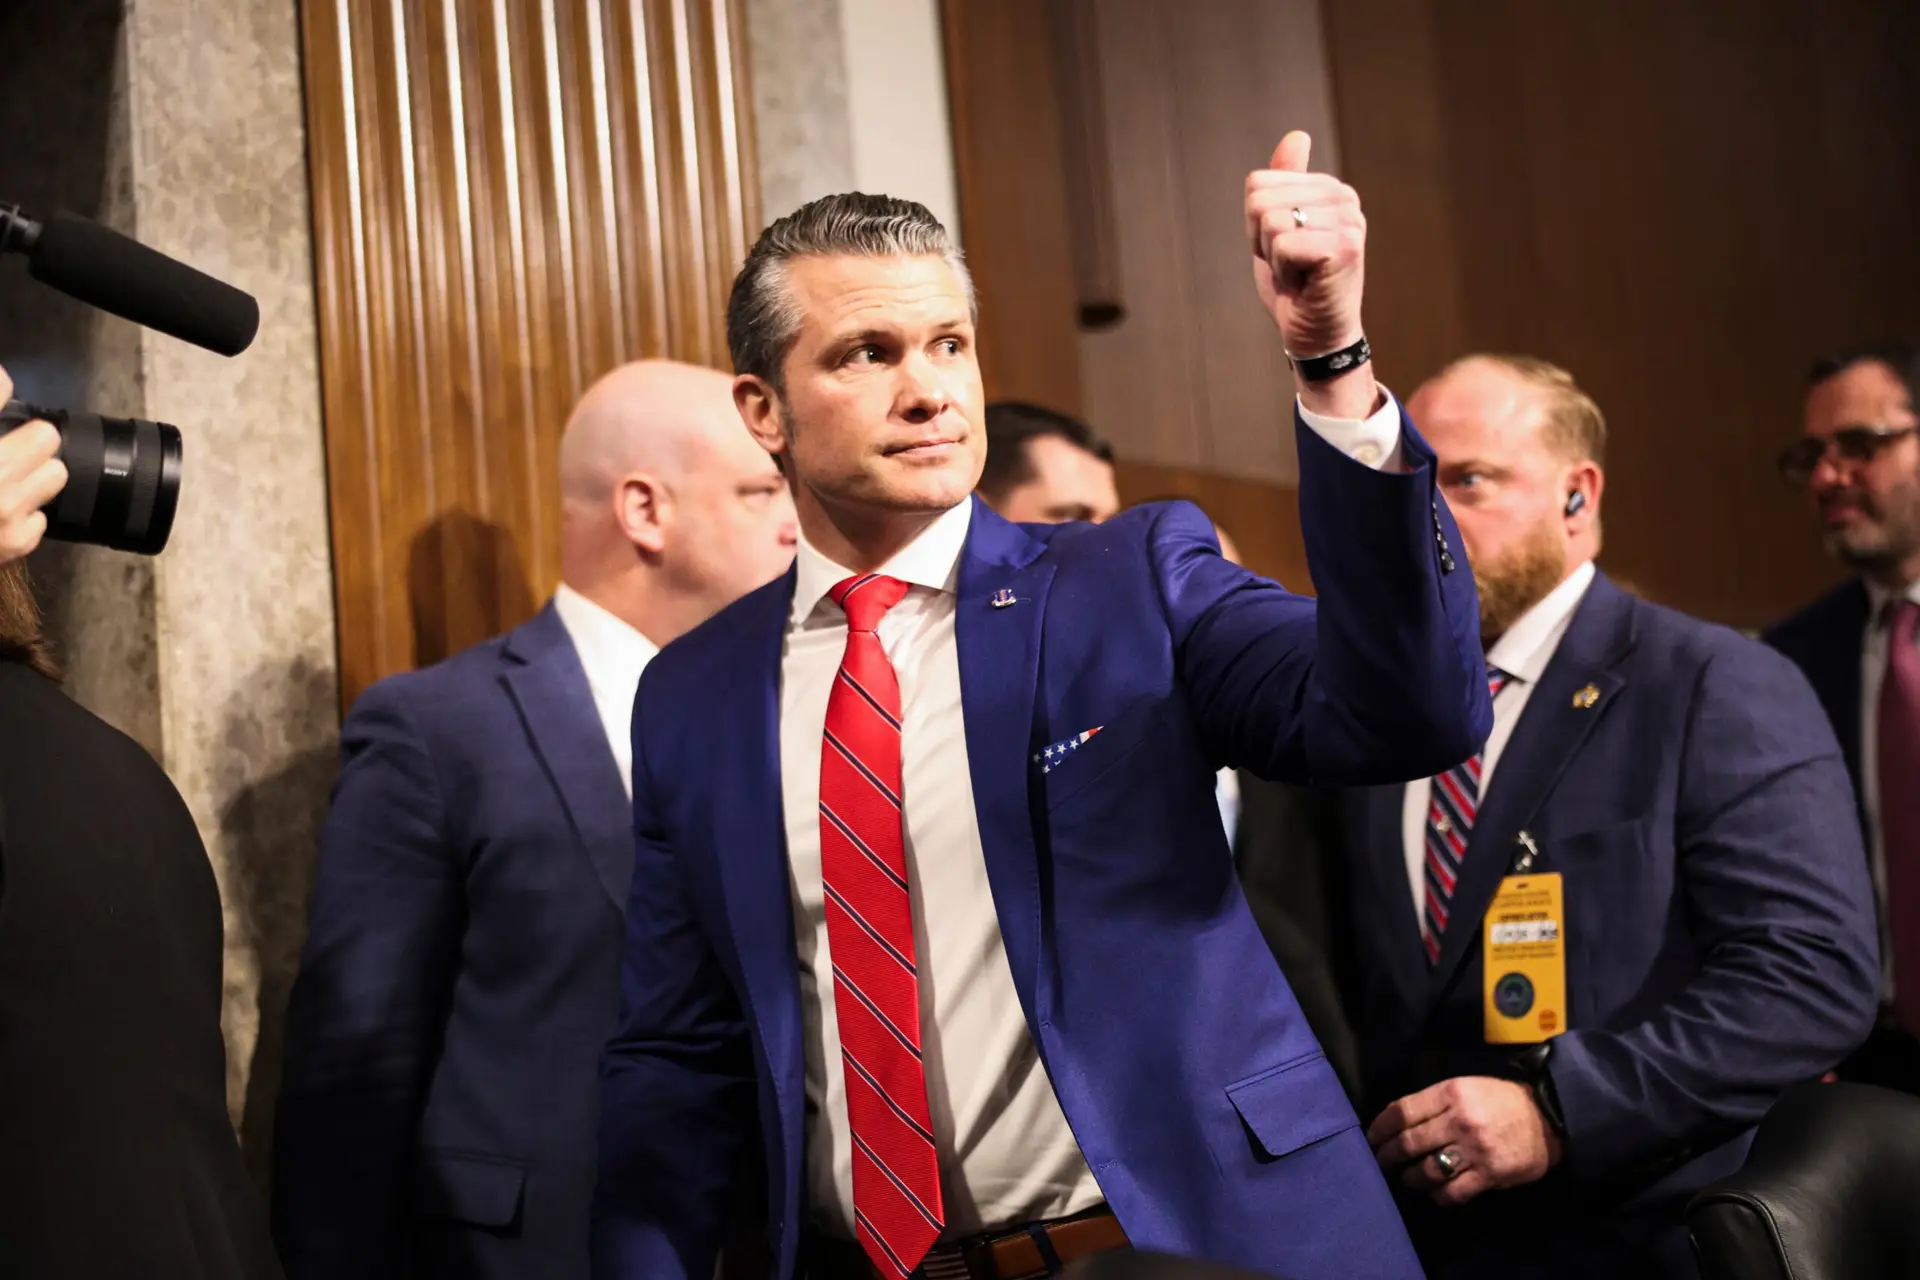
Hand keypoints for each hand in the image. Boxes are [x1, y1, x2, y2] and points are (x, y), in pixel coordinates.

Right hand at [0, 363, 67, 564]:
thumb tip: (1, 383)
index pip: (0, 387)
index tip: (0, 390)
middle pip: (45, 436)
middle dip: (27, 441)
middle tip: (6, 450)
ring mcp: (7, 508)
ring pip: (54, 473)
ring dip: (34, 476)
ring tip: (6, 482)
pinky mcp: (16, 539)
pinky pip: (41, 515)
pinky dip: (23, 516)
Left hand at [1245, 131, 1377, 417]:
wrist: (1316, 335)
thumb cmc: (1296, 286)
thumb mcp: (1278, 228)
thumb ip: (1284, 182)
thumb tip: (1297, 134)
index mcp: (1329, 189)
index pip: (1258, 183)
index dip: (1255, 224)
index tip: (1282, 249)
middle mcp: (1345, 198)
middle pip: (1260, 199)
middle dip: (1261, 239)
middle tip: (1289, 265)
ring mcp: (1349, 221)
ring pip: (1270, 220)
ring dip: (1273, 257)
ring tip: (1298, 273)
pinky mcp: (1345, 246)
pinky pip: (1283, 244)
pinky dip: (1284, 271)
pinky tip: (1305, 283)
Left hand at [1366, 1076, 1563, 1206]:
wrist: (1549, 1117)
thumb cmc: (1501, 1100)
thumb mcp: (1465, 1086)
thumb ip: (1433, 1103)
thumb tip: (1396, 1121)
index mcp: (1450, 1093)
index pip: (1402, 1111)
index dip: (1379, 1128)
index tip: (1370, 1139)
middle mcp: (1459, 1120)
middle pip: (1409, 1143)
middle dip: (1387, 1157)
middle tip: (1379, 1164)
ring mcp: (1475, 1149)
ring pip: (1427, 1170)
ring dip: (1411, 1178)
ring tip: (1406, 1179)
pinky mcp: (1491, 1174)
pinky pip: (1454, 1192)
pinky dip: (1438, 1195)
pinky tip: (1434, 1193)